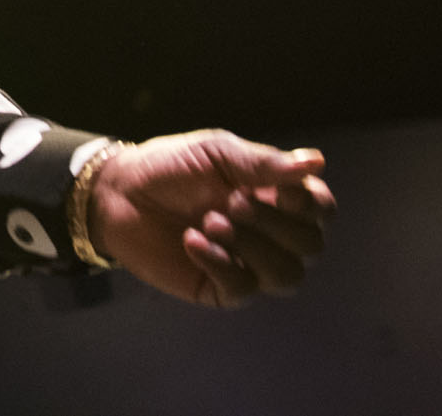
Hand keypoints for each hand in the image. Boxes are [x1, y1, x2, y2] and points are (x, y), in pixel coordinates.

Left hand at [88, 129, 335, 307]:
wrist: (120, 192)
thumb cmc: (171, 166)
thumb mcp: (215, 152)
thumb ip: (263, 163)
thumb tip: (317, 161)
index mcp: (277, 198)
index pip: (322, 211)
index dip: (310, 204)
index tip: (278, 190)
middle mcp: (271, 235)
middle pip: (312, 247)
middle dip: (274, 224)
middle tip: (232, 202)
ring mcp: (248, 265)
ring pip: (288, 276)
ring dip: (252, 247)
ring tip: (210, 222)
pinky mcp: (221, 289)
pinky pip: (243, 289)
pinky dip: (219, 262)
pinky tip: (190, 241)